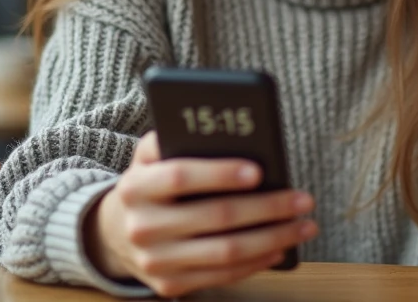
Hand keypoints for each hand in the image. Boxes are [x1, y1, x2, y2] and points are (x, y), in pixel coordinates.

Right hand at [84, 132, 316, 297]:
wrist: (116, 231)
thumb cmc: (150, 184)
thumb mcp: (149, 156)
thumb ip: (175, 139)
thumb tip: (228, 132)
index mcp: (136, 187)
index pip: (180, 177)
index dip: (220, 173)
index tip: (258, 171)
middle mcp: (142, 226)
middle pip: (215, 217)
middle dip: (267, 208)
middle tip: (302, 199)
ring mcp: (155, 261)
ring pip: (225, 252)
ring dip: (273, 239)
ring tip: (302, 225)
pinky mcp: (169, 284)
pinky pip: (222, 276)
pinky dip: (256, 262)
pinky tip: (279, 247)